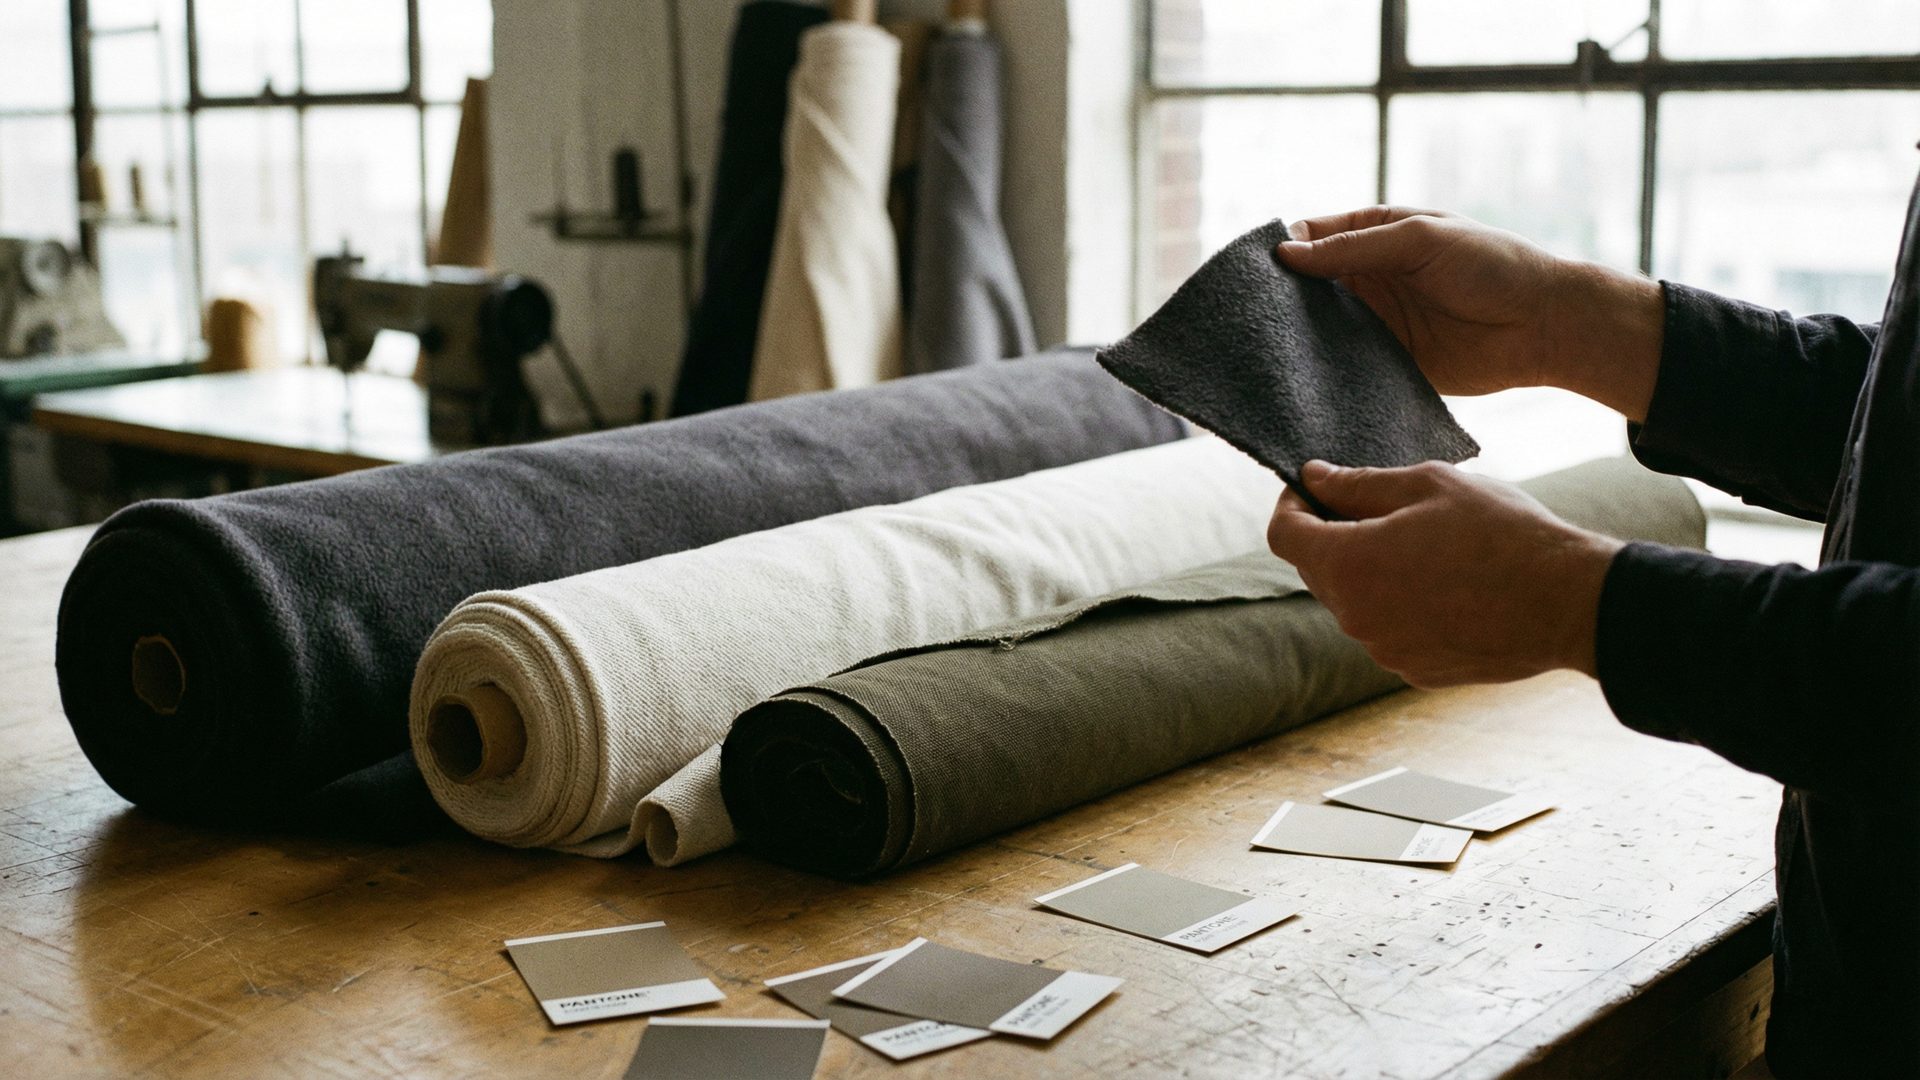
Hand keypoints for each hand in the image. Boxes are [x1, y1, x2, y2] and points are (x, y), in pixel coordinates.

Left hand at [1266, 460, 1623, 688]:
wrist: (1568, 603)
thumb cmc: (1502, 534)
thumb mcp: (1428, 485)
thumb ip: (1359, 484)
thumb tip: (1313, 478)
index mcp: (1349, 565)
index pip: (1284, 535)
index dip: (1292, 505)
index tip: (1313, 489)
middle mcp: (1356, 618)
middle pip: (1316, 570)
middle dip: (1333, 536)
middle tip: (1378, 508)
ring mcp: (1385, 650)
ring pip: (1354, 603)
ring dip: (1370, 573)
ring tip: (1425, 547)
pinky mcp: (1415, 671)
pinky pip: (1388, 631)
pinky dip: (1400, 606)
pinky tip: (1446, 585)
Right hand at [1277, 206, 1663, 421]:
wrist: (1543, 326)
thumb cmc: (1491, 265)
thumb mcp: (1420, 240)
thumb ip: (1354, 249)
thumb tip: (1286, 255)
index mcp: (1374, 235)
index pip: (1310, 237)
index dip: (1280, 251)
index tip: (1254, 274)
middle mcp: (1368, 278)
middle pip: (1305, 285)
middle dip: (1277, 298)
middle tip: (1244, 316)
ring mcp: (1375, 321)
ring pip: (1317, 327)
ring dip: (1294, 336)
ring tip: (1260, 349)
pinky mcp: (1386, 361)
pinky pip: (1343, 364)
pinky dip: (1321, 370)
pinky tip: (1298, 378)